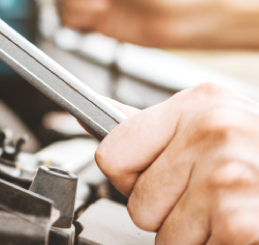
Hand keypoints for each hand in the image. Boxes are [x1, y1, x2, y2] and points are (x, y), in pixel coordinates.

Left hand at [97, 83, 258, 243]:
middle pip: (138, 202)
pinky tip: (240, 228)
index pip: (111, 153)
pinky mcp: (241, 222)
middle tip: (209, 198)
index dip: (131, 178)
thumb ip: (155, 127)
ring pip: (163, 237)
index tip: (158, 177)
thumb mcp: (213, 127)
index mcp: (201, 105)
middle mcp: (215, 132)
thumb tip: (96, 114)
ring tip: (228, 213)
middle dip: (168, 212)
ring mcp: (230, 177)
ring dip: (194, 236)